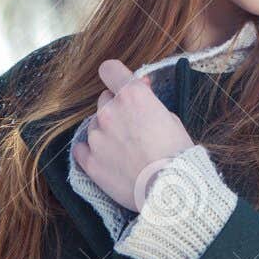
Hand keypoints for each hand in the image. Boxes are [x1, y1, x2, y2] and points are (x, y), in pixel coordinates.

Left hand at [71, 60, 193, 211]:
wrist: (170, 189)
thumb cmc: (176, 154)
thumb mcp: (171, 118)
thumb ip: (149, 101)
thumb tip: (140, 89)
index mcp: (132, 95)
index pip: (109, 69)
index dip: (116, 76)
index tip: (121, 85)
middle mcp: (110, 111)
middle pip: (104, 99)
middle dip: (116, 108)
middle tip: (132, 126)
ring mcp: (97, 136)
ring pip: (94, 124)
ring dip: (106, 131)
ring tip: (125, 150)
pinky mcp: (90, 161)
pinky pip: (81, 148)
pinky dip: (91, 151)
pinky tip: (107, 159)